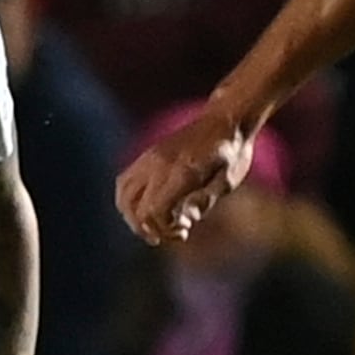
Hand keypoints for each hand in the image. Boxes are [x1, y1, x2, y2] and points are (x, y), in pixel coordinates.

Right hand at [115, 107, 255, 245]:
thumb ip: (204, 202)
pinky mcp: (148, 155)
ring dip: (133, 217)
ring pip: (123, 194)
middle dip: (148, 228)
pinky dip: (129, 200)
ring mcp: (150, 158)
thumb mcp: (227, 181)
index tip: (183, 231)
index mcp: (183, 172)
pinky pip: (124, 180)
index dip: (164, 229)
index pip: (155, 210)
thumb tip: (183, 220)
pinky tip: (146, 209)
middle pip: (135, 207)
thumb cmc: (232, 152)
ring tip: (153, 228)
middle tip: (170, 235)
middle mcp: (161, 164)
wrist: (225, 119)